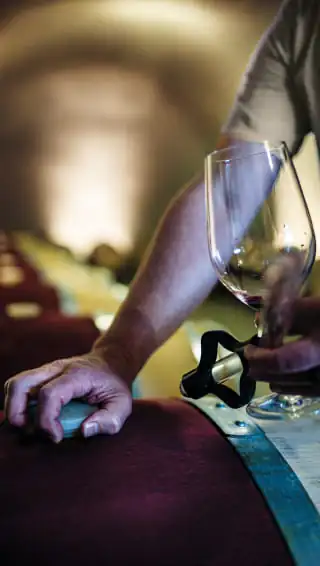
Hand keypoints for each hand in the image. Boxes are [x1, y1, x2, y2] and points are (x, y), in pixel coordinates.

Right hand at [4, 350, 132, 442]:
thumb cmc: (114, 385)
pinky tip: (32, 418)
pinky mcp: (40, 376)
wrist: (111, 362)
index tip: (56, 437)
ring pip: (14, 385)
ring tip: (29, 427)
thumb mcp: (123, 404)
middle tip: (32, 432)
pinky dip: (18, 405)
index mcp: (76, 375)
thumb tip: (85, 430)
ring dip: (14, 409)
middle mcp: (56, 369)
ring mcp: (46, 371)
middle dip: (17, 414)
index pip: (49, 394)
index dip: (46, 421)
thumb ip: (110, 420)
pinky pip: (19, 388)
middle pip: (20, 384)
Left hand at [245, 297, 319, 395]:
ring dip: (271, 377)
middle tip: (249, 360)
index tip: (248, 349)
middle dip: (261, 369)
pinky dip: (287, 385)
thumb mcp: (315, 307)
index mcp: (318, 350)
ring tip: (259, 368)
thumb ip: (289, 312)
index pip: (282, 361)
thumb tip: (260, 318)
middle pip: (282, 377)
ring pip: (290, 387)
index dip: (260, 358)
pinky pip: (302, 392)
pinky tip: (277, 382)